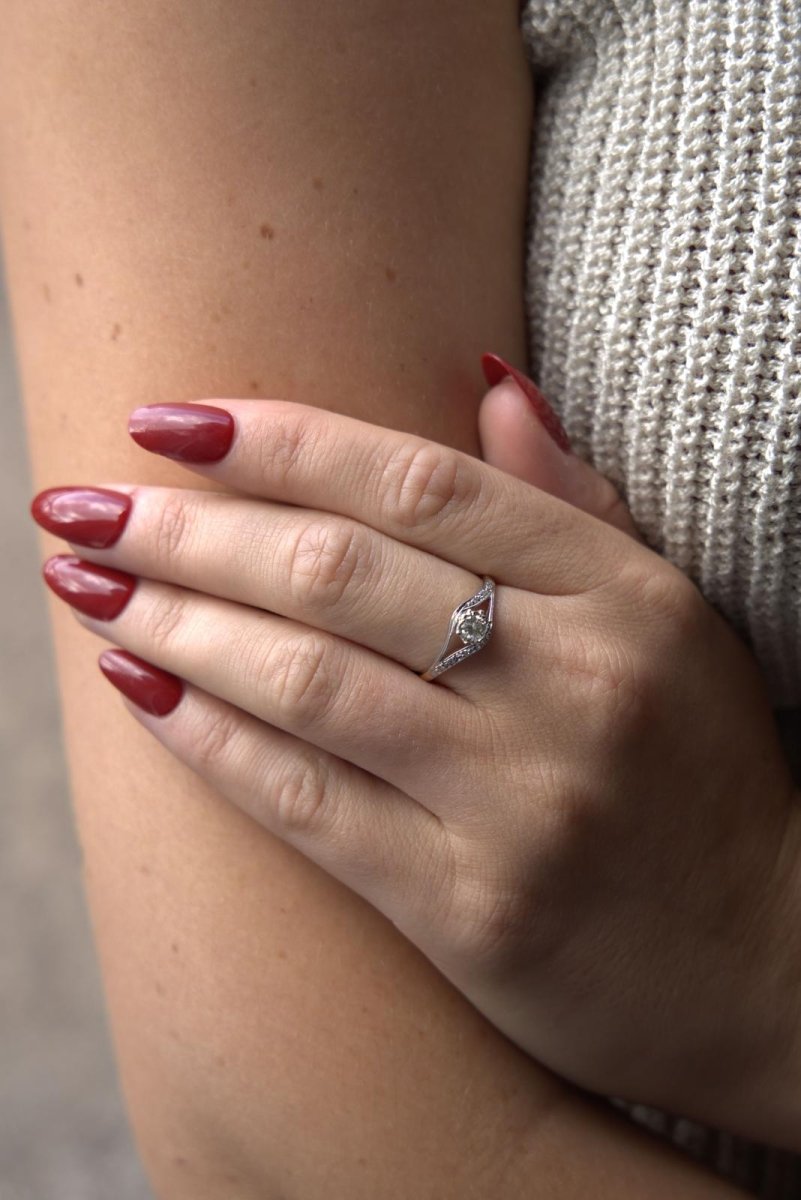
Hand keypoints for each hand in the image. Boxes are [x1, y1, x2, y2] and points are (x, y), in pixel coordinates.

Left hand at [31, 357, 800, 1147]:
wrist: (772, 963)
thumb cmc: (707, 773)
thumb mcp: (671, 618)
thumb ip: (572, 501)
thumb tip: (483, 377)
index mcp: (622, 596)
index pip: (418, 483)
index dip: (277, 440)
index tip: (166, 420)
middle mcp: (574, 685)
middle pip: (339, 573)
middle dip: (187, 530)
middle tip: (81, 507)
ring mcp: (523, 803)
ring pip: (307, 682)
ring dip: (173, 625)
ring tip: (85, 588)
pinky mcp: (475, 912)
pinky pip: (311, 805)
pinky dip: (212, 741)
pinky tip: (139, 691)